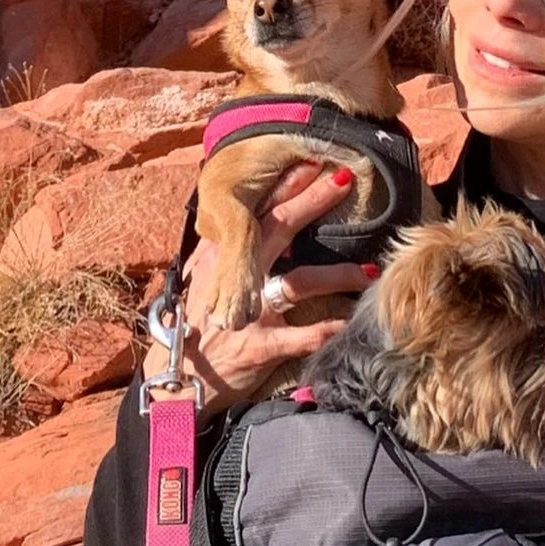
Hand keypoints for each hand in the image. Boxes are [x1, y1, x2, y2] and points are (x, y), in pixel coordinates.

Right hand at [142, 162, 375, 419]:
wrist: (176, 384)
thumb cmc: (193, 332)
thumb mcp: (203, 287)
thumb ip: (228, 260)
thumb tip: (256, 232)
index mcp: (220, 259)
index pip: (254, 214)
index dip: (282, 187)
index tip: (308, 161)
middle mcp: (233, 278)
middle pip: (276, 230)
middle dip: (310, 201)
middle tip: (341, 178)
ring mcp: (246, 311)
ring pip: (298, 282)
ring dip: (337, 273)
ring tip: (369, 270)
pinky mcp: (258, 346)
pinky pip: (301, 336)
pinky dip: (327, 330)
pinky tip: (350, 324)